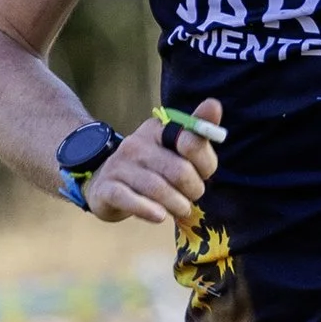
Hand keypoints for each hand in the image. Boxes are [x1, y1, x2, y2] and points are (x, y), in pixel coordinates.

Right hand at [88, 98, 222, 224]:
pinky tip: (159, 217)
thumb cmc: (151, 169)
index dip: (205, 165)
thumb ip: (197, 133)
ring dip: (176, 205)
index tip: (203, 174)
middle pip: (178, 171)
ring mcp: (119, 166)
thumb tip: (214, 104)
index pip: (191, 142)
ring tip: (180, 209)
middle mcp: (136, 143)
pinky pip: (129, 200)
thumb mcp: (175, 150)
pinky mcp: (107, 189)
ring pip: (157, 188)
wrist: (108, 185)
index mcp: (157, 129)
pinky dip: (147, 210)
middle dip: (193, 189)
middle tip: (191, 197)